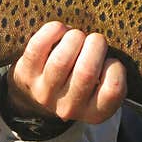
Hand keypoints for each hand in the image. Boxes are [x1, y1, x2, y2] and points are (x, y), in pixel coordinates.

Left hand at [5, 21, 126, 124]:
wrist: (40, 93)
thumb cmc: (81, 82)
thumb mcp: (102, 88)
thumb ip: (113, 73)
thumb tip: (115, 42)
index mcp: (95, 112)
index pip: (113, 90)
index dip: (115, 67)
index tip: (110, 60)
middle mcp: (68, 107)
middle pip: (86, 72)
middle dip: (95, 45)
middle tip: (95, 40)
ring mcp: (44, 92)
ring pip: (61, 60)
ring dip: (74, 38)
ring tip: (77, 36)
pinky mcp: (26, 74)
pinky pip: (38, 47)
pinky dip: (52, 31)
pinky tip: (60, 29)